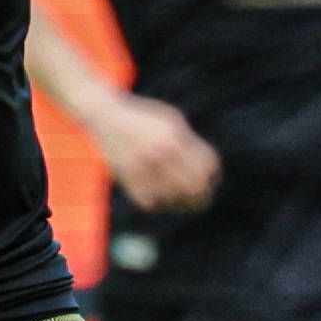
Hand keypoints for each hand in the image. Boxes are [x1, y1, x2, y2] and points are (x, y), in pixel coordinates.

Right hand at [92, 91, 220, 211]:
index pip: (207, 166)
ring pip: (175, 200)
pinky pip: (153, 204)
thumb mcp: (171, 121)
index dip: (214, 177)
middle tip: (203, 201)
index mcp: (175, 137)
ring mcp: (144, 168)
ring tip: (184, 204)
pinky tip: (163, 199)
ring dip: (182, 204)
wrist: (106, 116)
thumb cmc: (144, 118)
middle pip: (195, 187)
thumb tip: (210, 171)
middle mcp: (161, 153)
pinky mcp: (129, 180)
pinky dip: (160, 204)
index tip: (212, 182)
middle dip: (203, 197)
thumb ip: (190, 143)